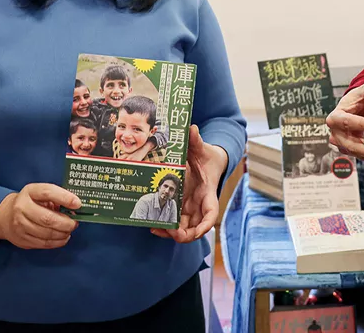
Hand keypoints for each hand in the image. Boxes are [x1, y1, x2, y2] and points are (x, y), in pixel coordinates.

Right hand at [0, 183, 80, 249]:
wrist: (5, 215)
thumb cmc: (30, 202)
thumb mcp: (40, 193)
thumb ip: (56, 197)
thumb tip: (75, 208)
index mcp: (29, 192)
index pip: (48, 192)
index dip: (65, 198)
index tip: (78, 204)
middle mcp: (22, 208)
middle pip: (47, 218)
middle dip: (66, 223)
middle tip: (75, 223)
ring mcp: (20, 225)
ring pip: (46, 233)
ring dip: (63, 233)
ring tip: (69, 230)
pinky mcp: (21, 239)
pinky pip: (43, 243)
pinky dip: (57, 242)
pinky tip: (63, 237)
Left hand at [153, 124, 226, 243]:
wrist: (208, 160)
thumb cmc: (207, 156)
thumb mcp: (203, 148)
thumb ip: (197, 140)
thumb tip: (192, 128)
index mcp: (208, 192)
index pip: (211, 214)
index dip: (205, 225)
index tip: (197, 232)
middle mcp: (199, 203)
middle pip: (195, 227)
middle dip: (183, 234)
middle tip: (169, 232)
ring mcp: (190, 207)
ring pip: (184, 228)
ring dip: (171, 233)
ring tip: (155, 228)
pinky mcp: (181, 206)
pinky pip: (174, 221)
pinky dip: (165, 226)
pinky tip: (152, 223)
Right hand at [326, 86, 363, 161]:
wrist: (351, 111)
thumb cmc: (354, 102)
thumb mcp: (360, 93)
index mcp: (335, 117)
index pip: (347, 121)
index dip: (362, 124)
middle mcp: (336, 134)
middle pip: (352, 145)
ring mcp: (343, 145)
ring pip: (360, 154)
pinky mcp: (352, 151)